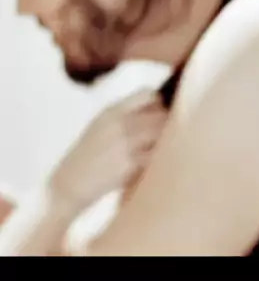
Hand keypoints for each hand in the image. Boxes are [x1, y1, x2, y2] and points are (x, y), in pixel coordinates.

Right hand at [48, 90, 167, 213]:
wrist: (66, 186)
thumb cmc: (86, 158)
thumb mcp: (100, 127)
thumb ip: (125, 115)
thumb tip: (160, 108)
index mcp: (111, 111)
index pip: (148, 93)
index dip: (160, 104)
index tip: (161, 116)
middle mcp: (118, 122)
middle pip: (161, 113)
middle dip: (169, 126)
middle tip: (169, 139)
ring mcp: (124, 143)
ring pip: (163, 133)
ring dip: (169, 142)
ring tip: (165, 153)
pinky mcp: (129, 164)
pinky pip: (158, 156)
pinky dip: (162, 160)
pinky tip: (156, 167)